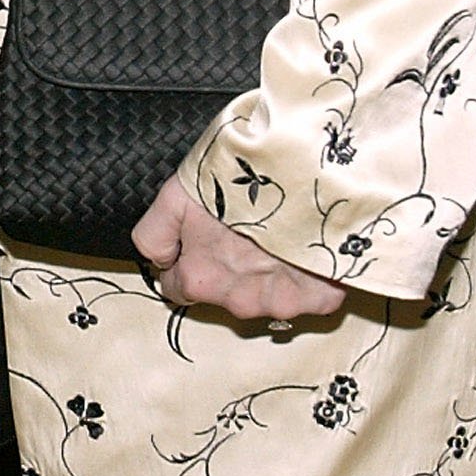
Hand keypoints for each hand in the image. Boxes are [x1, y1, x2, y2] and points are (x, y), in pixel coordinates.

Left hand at [131, 171, 344, 324]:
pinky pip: (310, 295)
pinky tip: (304, 243)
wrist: (303, 172)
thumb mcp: (177, 196)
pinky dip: (307, 274)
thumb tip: (158, 259)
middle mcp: (238, 301)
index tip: (199, 243)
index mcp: (199, 278)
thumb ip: (155, 235)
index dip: (184, 262)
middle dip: (230, 267)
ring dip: (268, 272)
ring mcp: (281, 303)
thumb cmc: (238, 179)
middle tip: (244, 227)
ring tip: (275, 230)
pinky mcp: (320, 299)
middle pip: (223, 292)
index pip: (176, 289)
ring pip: (266, 295)